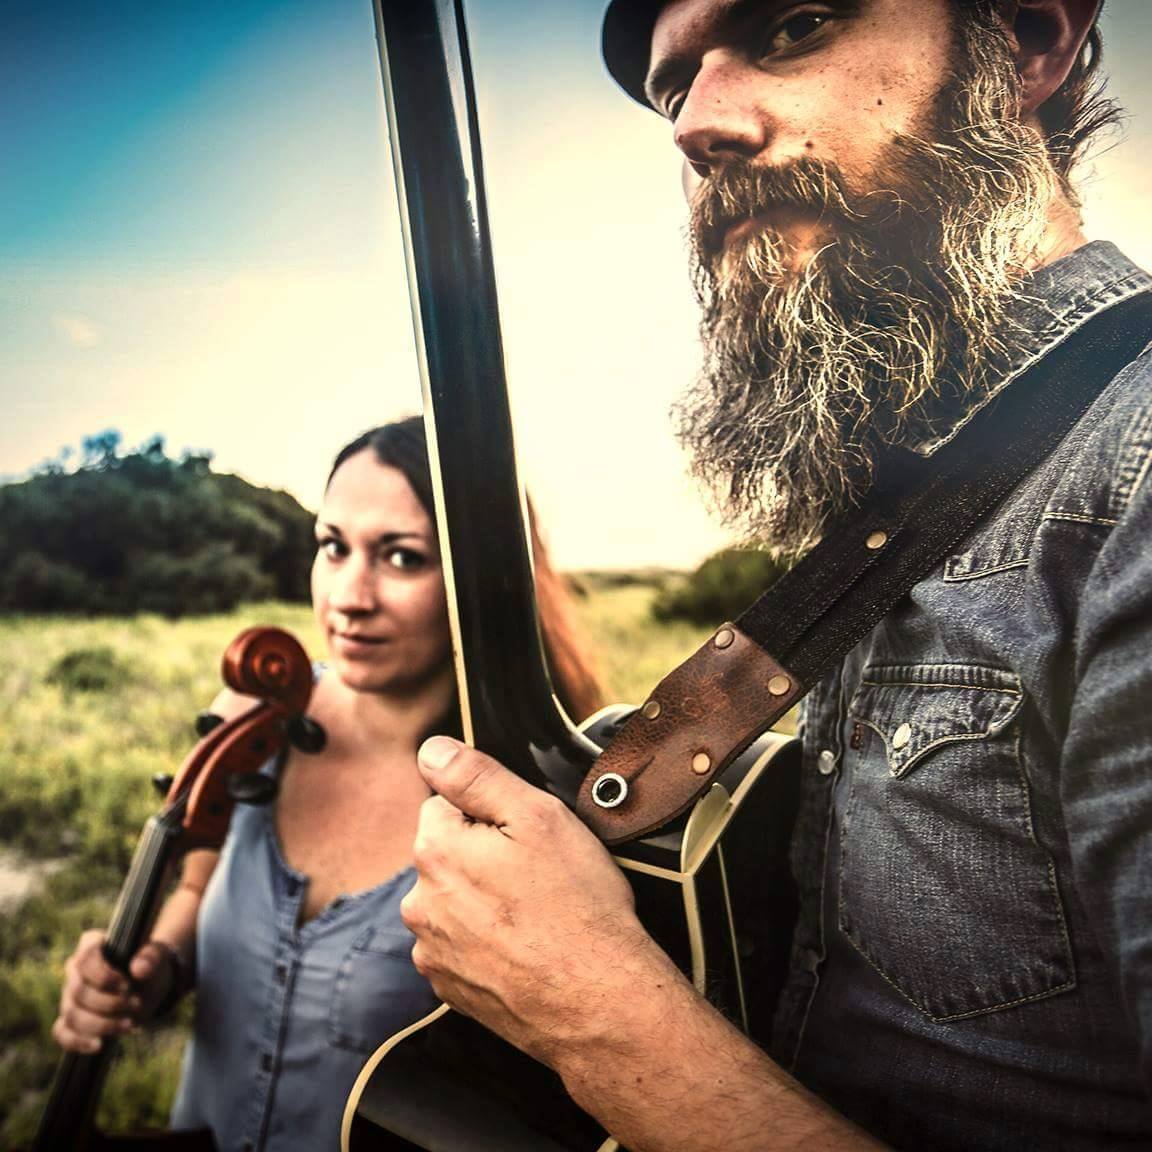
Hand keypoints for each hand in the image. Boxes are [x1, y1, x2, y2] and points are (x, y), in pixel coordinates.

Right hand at [51, 931, 177, 1052]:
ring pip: (72, 1014)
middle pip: (78, 991)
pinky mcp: (70, 1019)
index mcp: (91, 945)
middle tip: (136, 1005)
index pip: (85, 959)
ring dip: (101, 1024)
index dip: (104, 976)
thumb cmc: (149, 966)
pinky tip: (99, 1045)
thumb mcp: (157, 958)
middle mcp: (74, 970)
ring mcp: (69, 996)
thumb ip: (151, 958)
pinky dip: (78, 1041)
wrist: (148, 986)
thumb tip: (138, 969)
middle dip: (109, 1003)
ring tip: (129, 1025)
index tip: (128, 986)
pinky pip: (62, 1033)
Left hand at [402, 736, 678, 1067]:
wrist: (598, 1002)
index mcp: (435, 850)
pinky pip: (460, 944)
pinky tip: (526, 945)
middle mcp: (420, 901)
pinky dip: (486, 941)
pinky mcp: (448, 986)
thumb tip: (432, 751)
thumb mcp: (537, 816)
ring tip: (536, 914)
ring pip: (455, 898)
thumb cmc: (577, 906)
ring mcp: (432, 949)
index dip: (491, 812)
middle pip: (448, 852)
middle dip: (484, 854)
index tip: (525, 836)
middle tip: (538, 875)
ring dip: (484, 899)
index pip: (445, 803)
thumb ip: (476, 776)